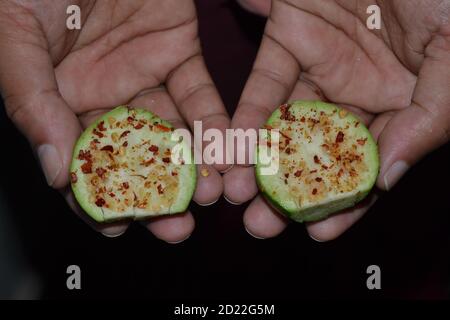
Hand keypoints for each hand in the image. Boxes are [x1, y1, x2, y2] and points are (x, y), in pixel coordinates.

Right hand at [0, 0, 229, 241]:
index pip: (78, 160)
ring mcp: (143, 76)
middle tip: (177, 228)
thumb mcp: (15, 35)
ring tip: (211, 198)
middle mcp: (104, 96)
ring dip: (193, 168)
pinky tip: (226, 154)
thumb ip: (31, 101)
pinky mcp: (178, 52)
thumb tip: (54, 173)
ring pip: (171, 134)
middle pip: (132, 157)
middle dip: (156, 194)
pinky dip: (214, 126)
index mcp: (58, 100)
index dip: (95, 197)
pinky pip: (199, 96)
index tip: (117, 228)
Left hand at [227, 0, 449, 240]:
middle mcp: (357, 93)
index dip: (345, 203)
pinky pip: (264, 81)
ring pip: (283, 125)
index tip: (317, 234)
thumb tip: (387, 176)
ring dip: (256, 160)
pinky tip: (227, 143)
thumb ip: (429, 118)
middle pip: (316, 154)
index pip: (368, 167)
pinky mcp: (290, 33)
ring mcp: (322, 66)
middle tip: (257, 225)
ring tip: (233, 192)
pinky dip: (244, 111)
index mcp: (400, 105)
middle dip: (286, 191)